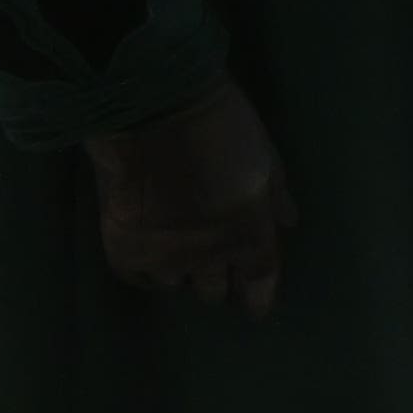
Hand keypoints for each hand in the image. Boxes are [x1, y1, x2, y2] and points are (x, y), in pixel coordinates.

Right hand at [85, 83, 286, 313]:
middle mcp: (209, 256)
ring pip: (176, 282)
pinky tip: (146, 250)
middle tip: (211, 258)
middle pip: (215, 290)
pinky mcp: (124, 249)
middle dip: (217, 276)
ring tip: (174, 247)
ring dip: (179, 268)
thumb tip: (288, 222)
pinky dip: (145, 267)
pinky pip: (139, 276)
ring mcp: (164, 256)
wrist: (150, 106)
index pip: (259, 280)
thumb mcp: (262, 153)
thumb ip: (274, 194)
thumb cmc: (217, 121)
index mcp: (249, 233)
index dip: (258, 296)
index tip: (254, 305)